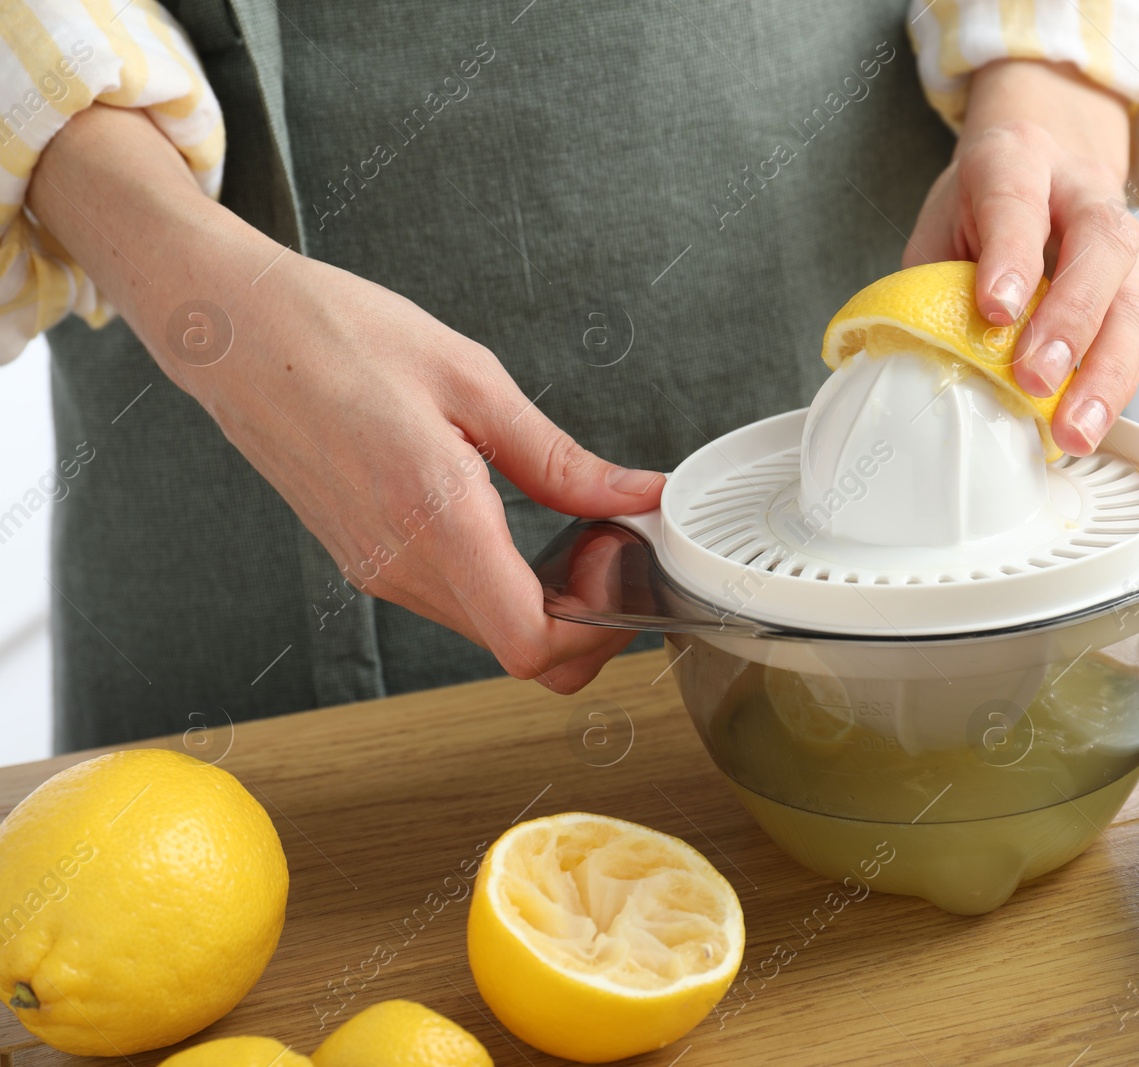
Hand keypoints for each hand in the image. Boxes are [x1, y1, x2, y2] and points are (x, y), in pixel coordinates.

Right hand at [193, 254, 662, 689]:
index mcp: (434, 519)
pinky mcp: (369, 562)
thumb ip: (559, 458)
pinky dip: (506, 582)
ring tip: (573, 522)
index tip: (616, 558)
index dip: (597, 626)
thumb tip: (635, 495)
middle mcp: (401, 566)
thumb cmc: (335, 336)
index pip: (529, 646)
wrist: (231, 332)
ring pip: (490, 629)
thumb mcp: (472, 380)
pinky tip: (520, 522)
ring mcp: (380, 571)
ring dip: (549, 599)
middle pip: (521, 652)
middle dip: (589, 614)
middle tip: (610, 539)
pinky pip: (456, 601)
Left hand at [905, 61, 1138, 456]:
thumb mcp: (941, 228)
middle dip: (1071, 319)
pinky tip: (1094, 422)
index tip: (994, 310)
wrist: (1045, 167)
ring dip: (1109, 371)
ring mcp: (1130, 238)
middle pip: (1101, 244)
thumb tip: (928, 363)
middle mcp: (1086, 191)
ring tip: (1075, 427)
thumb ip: (935, 283)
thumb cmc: (980, 211)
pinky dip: (1123, 384)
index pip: (1016, 200)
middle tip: (1036, 381)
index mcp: (1017, 159)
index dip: (1010, 255)